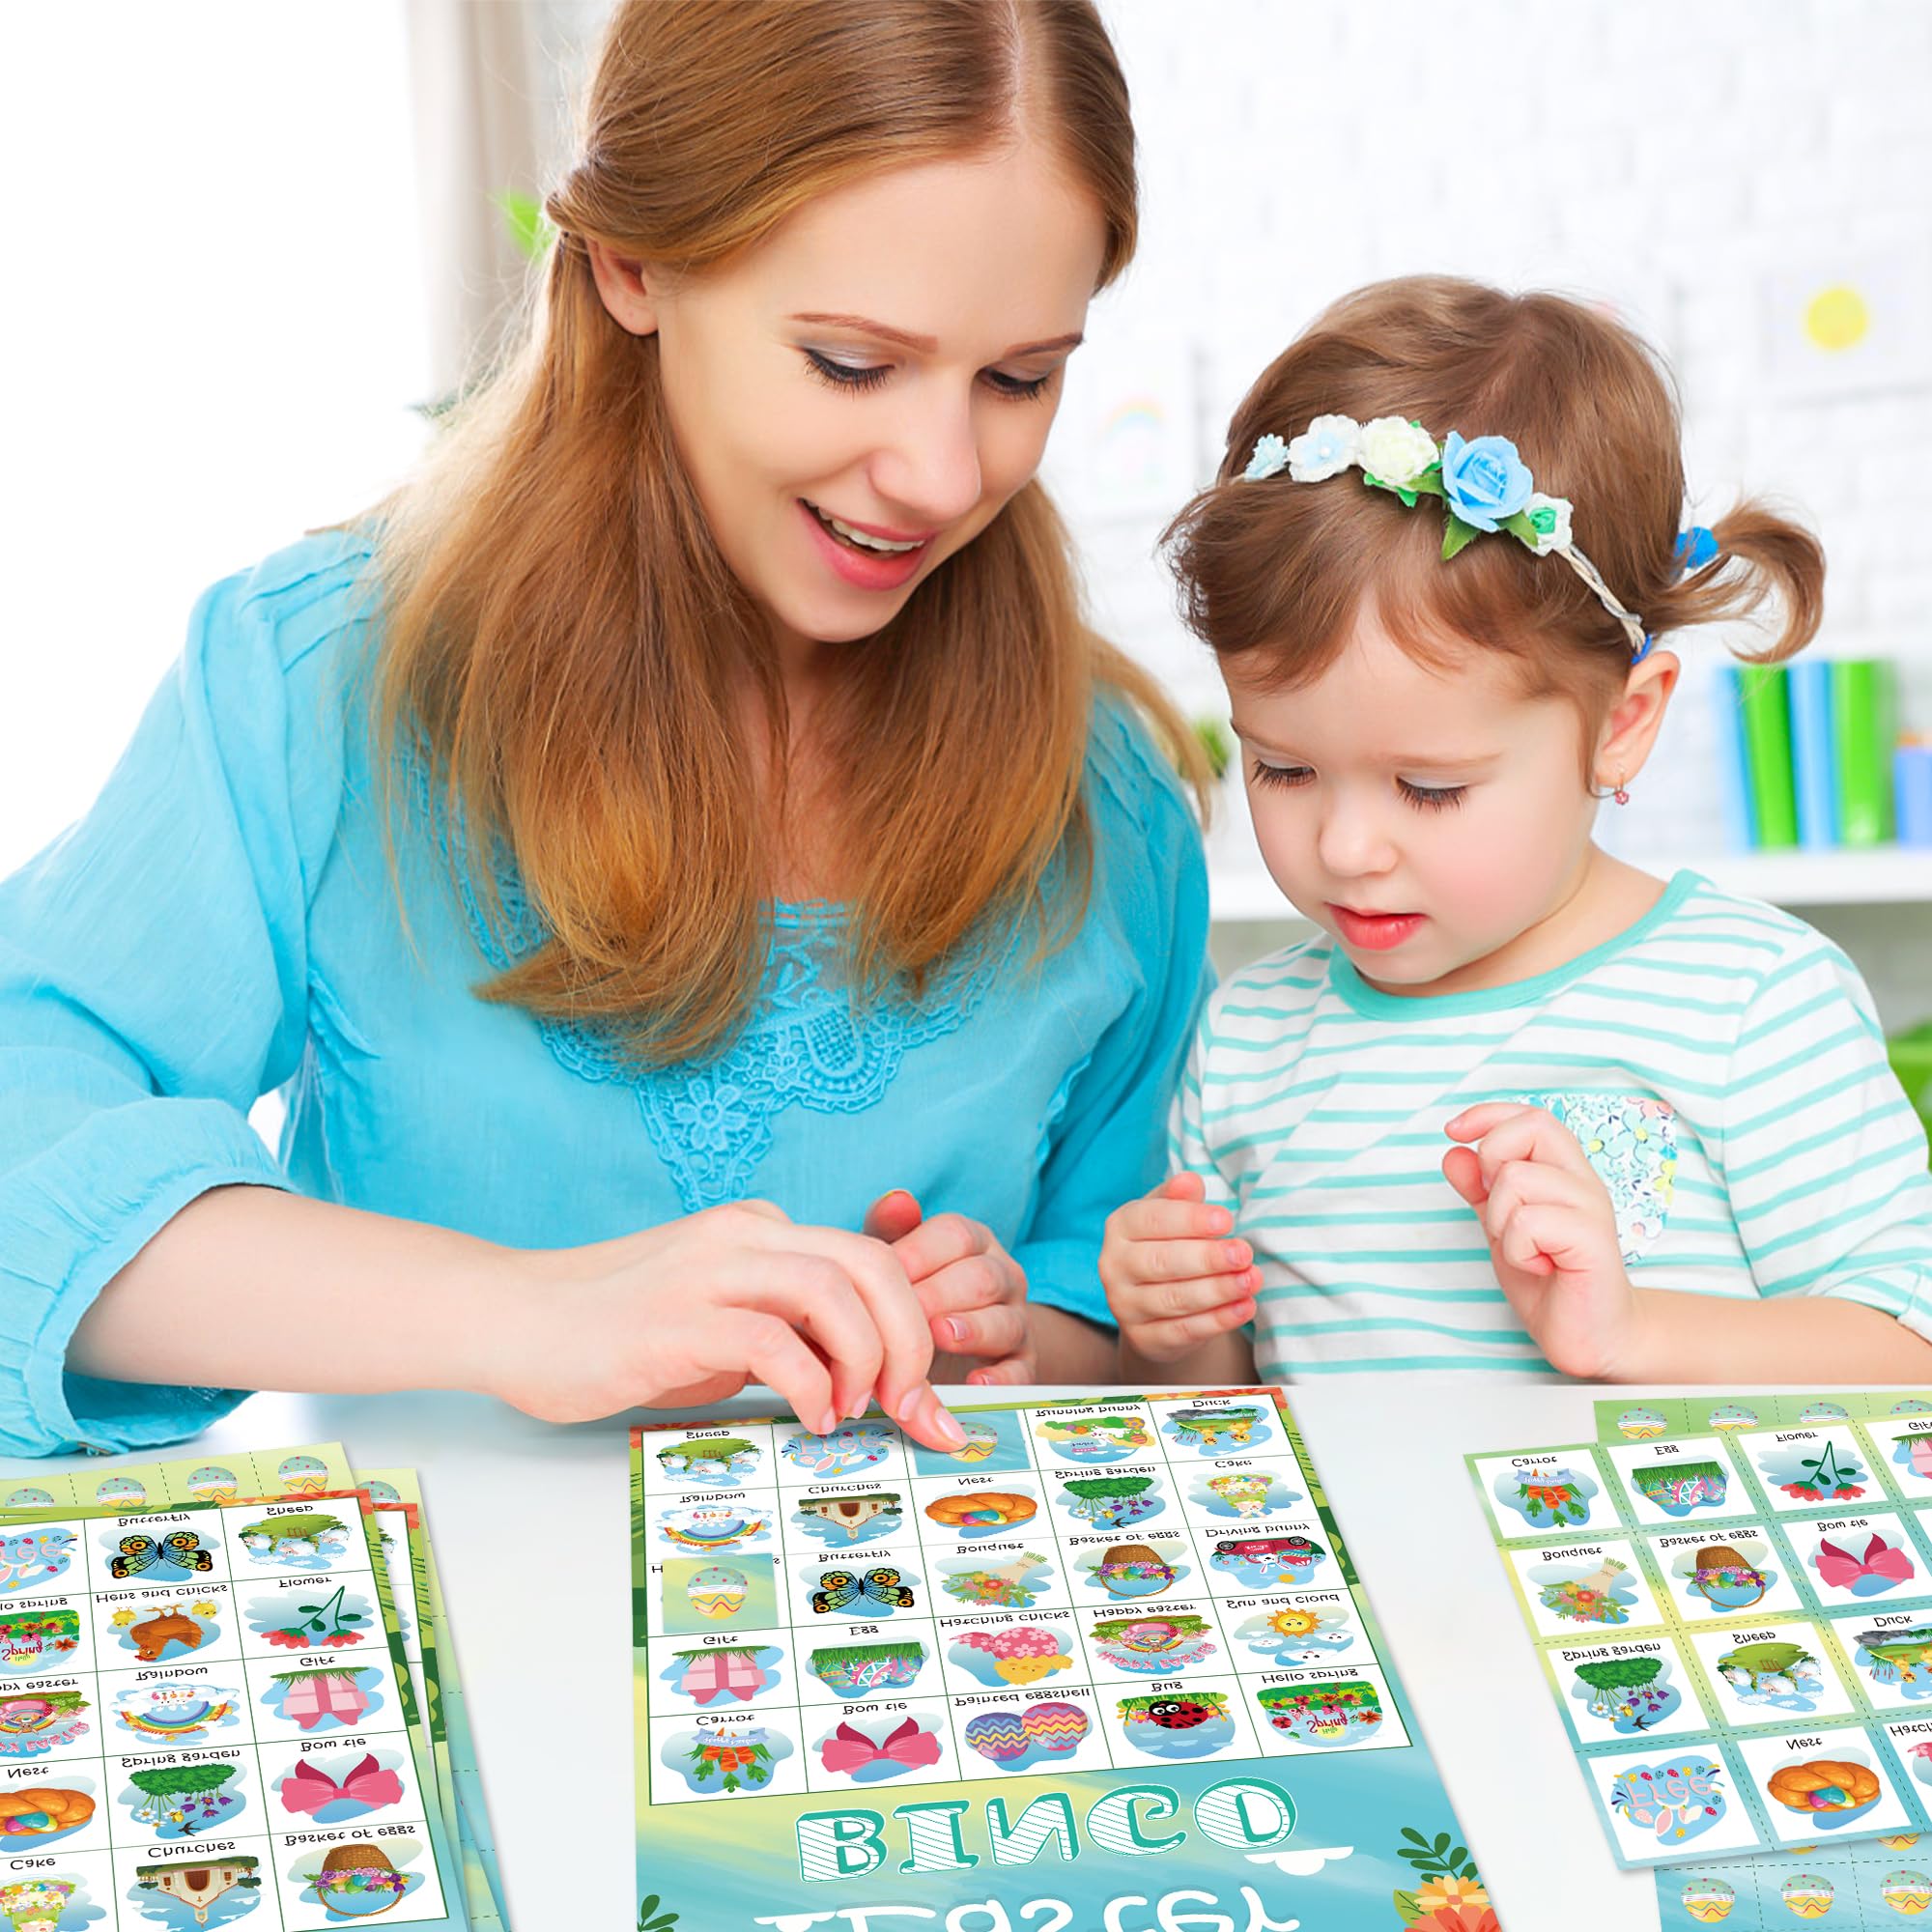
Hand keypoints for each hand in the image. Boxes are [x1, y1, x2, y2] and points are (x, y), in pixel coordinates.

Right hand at [495, 1200, 966, 1449]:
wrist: (512, 1320)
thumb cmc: (613, 1332)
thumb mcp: (717, 1324)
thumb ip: (782, 1334)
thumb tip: (855, 1383)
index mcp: (759, 1230)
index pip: (868, 1260)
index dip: (913, 1326)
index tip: (927, 1396)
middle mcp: (744, 1235)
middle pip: (871, 1264)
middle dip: (912, 1340)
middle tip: (913, 1407)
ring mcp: (710, 1270)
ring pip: (835, 1288)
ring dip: (868, 1357)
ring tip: (856, 1410)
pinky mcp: (677, 1318)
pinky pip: (774, 1339)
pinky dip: (812, 1383)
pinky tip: (812, 1416)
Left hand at [864, 1191, 1032, 1386]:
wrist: (951, 1346)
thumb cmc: (913, 1292)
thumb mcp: (898, 1261)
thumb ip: (891, 1230)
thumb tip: (896, 1199)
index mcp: (973, 1242)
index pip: (956, 1236)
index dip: (920, 1253)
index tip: (886, 1274)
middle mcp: (1002, 1276)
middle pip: (981, 1277)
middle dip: (940, 1294)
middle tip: (905, 1312)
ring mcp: (1016, 1320)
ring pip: (1005, 1320)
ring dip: (972, 1329)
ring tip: (939, 1336)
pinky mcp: (1023, 1365)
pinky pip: (1021, 1371)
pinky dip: (1002, 1379)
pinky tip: (976, 1385)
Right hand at [1098, 1172, 1258, 1364]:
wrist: (1154, 1308)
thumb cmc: (1169, 1247)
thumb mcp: (1171, 1217)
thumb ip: (1180, 1199)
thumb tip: (1190, 1181)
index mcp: (1120, 1227)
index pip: (1152, 1220)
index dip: (1190, 1220)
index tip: (1227, 1220)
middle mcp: (1113, 1266)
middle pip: (1162, 1262)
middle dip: (1207, 1258)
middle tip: (1244, 1253)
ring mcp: (1124, 1306)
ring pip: (1174, 1299)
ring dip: (1218, 1290)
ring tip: (1252, 1280)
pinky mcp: (1142, 1339)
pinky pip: (1183, 1331)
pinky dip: (1218, 1320)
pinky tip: (1245, 1307)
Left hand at [1442, 1103, 1639, 1377]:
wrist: (1586, 1335)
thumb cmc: (1549, 1280)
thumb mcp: (1500, 1227)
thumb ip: (1479, 1189)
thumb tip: (1453, 1151)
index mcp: (1563, 1172)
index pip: (1531, 1116)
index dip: (1489, 1114)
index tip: (1453, 1131)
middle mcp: (1582, 1181)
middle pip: (1531, 1127)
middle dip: (1493, 1163)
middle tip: (1504, 1214)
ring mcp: (1591, 1208)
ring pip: (1517, 1178)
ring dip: (1502, 1221)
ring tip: (1527, 1251)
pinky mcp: (1593, 1239)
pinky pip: (1528, 1221)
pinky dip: (1518, 1250)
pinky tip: (1540, 1267)